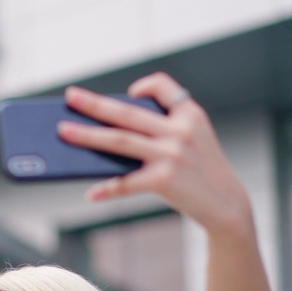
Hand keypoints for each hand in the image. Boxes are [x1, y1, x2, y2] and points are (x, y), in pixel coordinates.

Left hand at [57, 73, 252, 237]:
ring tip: (65, 133)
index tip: (129, 92)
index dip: (144, 86)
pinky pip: (126, 182)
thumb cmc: (201, 172)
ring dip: (88, 136)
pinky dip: (107, 189)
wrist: (227, 204)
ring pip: (119, 141)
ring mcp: (172, 154)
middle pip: (127, 113)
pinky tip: (91, 193)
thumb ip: (163, 130)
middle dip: (94, 104)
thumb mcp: (194, 140)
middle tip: (70, 97)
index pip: (164, 87)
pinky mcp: (165, 179)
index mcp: (189, 114)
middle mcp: (180, 130)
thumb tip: (108, 138)